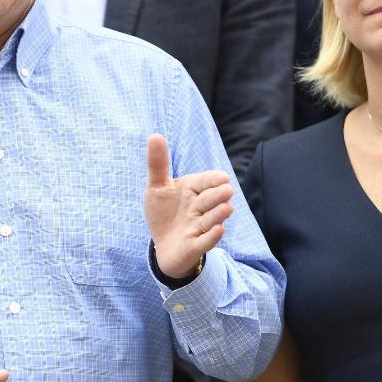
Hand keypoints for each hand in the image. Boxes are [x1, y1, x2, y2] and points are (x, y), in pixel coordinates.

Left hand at [143, 133, 233, 278]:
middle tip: (227, 191)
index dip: (214, 180)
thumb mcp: (157, 186)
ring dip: (218, 215)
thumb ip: (158, 163)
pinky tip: (219, 230)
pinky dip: (212, 237)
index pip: (206, 181)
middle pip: (210, 200)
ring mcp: (199, 228)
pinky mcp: (195, 246)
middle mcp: (200, 208)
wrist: (163, 245)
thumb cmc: (163, 212)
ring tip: (227, 208)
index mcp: (193, 190)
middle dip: (217, 196)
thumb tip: (154, 135)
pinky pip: (205, 241)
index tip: (222, 178)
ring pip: (211, 220)